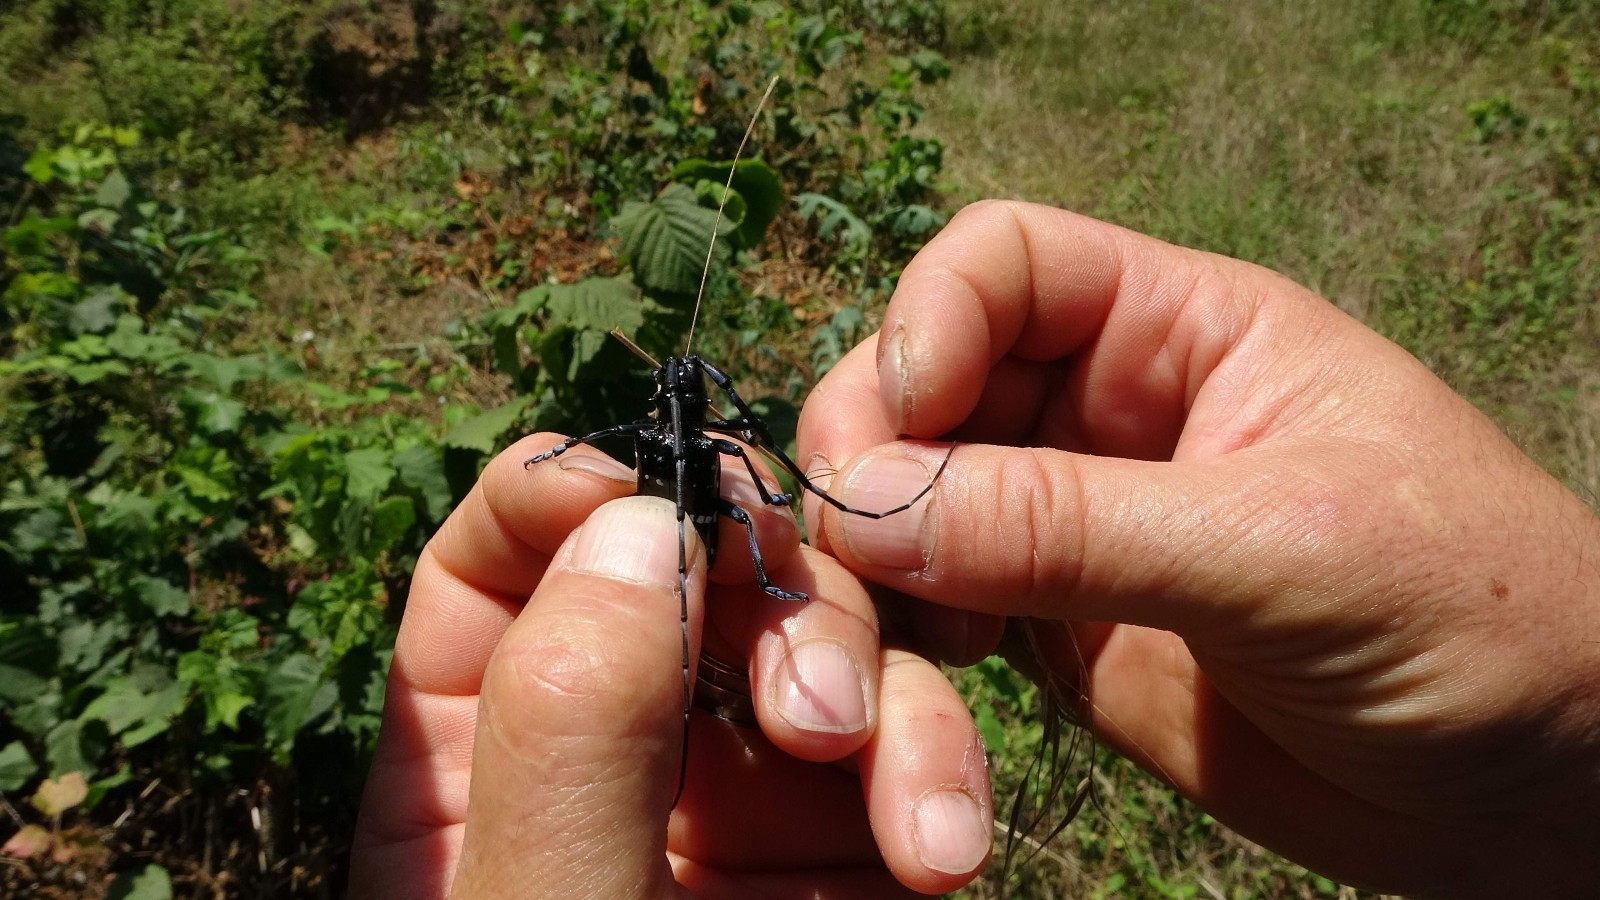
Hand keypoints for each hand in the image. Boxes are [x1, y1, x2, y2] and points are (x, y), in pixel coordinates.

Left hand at [349, 436, 991, 898]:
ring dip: (883, 697)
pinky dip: (939, 773)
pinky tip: (943, 851)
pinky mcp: (851, 841)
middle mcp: (613, 740)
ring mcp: (739, 788)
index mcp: (477, 746)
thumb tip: (648, 522)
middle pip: (698, 567)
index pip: (508, 547)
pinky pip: (907, 745)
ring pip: (824, 639)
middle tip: (813, 710)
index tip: (666, 498)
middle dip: (774, 599)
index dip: (581, 486)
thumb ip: (570, 738)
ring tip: (916, 825)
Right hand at [797, 201, 1599, 896]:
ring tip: (880, 646)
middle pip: (923, 383)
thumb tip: (869, 501)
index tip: (905, 419)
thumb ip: (1071, 525)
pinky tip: (924, 689)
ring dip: (864, 566)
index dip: (931, 320)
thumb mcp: (1277, 551)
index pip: (1004, 266)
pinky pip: (933, 615)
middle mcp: (1106, 416)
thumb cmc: (1471, 619)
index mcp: (1182, 332)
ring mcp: (1071, 528)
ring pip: (906, 506)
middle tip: (858, 548)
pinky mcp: (1055, 635)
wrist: (1528, 793)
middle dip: (869, 453)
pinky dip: (899, 644)